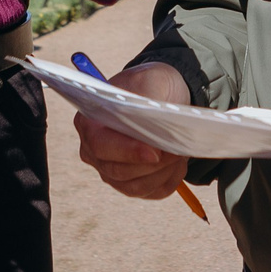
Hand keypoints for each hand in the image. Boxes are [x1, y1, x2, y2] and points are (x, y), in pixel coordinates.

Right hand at [74, 61, 194, 198]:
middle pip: (118, 171)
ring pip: (136, 186)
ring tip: (180, 152)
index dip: (127, 152)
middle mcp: (94, 152)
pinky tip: (178, 162)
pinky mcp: (132, 183)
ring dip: (163, 172)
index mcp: (89, 123)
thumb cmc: (152, 85)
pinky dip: (169, 179)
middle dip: (152, 164)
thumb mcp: (149, 80)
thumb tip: (153, 125)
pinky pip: (151, 191)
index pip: (101, 146)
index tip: (155, 152)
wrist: (163, 96)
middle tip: (178, 150)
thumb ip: (146, 101)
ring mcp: (111, 171)